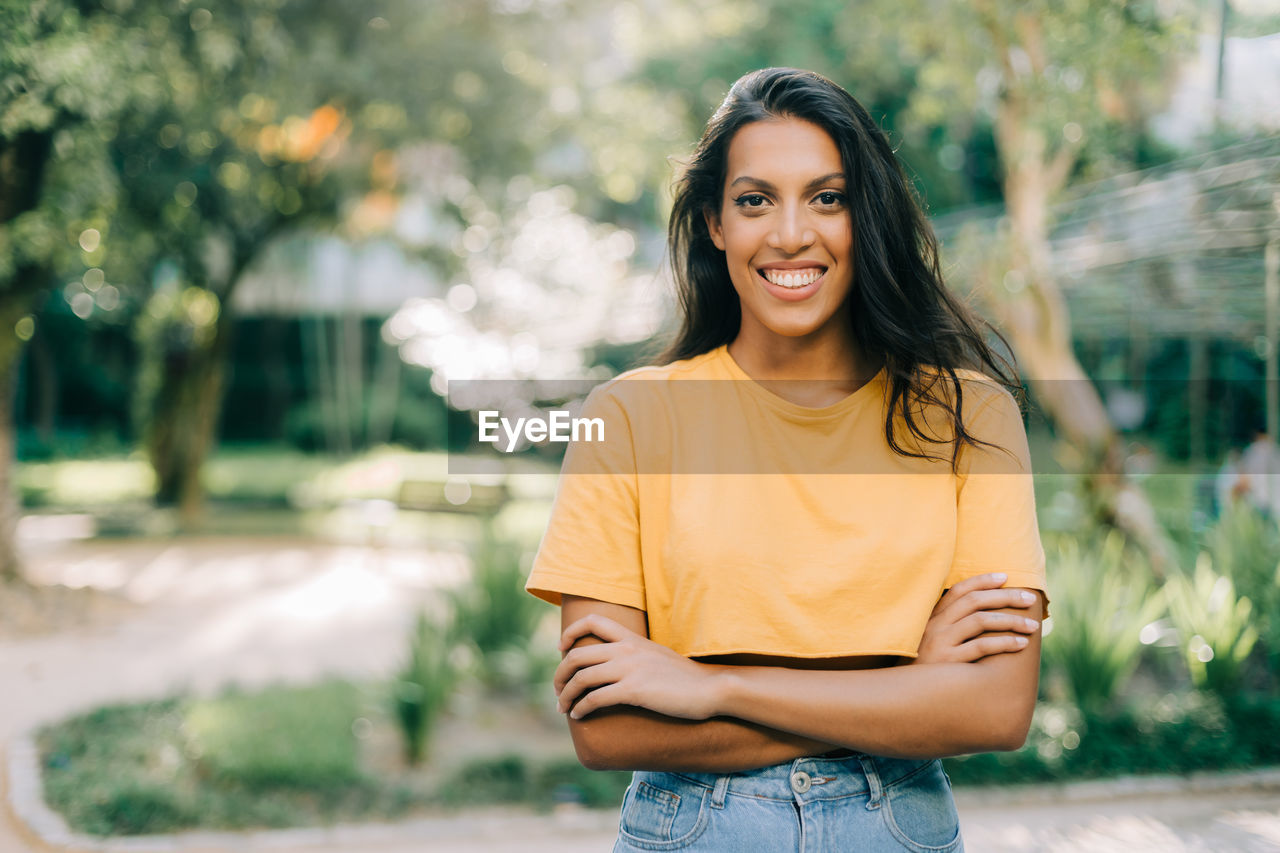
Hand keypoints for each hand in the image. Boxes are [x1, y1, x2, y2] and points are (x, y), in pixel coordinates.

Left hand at [555, 614, 718, 720]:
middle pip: (577, 655)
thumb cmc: (686, 678)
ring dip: (566, 695)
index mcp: (632, 639)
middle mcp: (627, 650)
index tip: (561, 650)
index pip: (593, 621)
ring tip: (563, 708)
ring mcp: (630, 669)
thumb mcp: (657, 656)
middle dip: (560, 674)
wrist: (711, 688)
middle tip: (557, 690)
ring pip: (581, 678)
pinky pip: (595, 698)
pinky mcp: (634, 690)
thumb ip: (637, 655)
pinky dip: (581, 707)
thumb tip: (619, 667)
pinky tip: (579, 715)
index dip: (570, 633)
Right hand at [912, 573, 1039, 664]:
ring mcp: (939, 643)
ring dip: (1011, 620)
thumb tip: (987, 618)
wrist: (905, 696)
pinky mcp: (947, 662)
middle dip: (1005, 597)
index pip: (958, 590)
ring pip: (980, 621)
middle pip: (974, 601)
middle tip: (1029, 599)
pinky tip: (1021, 644)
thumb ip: (950, 629)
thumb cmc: (925, 671)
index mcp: (931, 618)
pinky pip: (980, 647)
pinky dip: (1004, 643)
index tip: (1005, 577)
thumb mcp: (931, 643)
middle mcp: (934, 626)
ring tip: (1032, 626)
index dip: (982, 581)